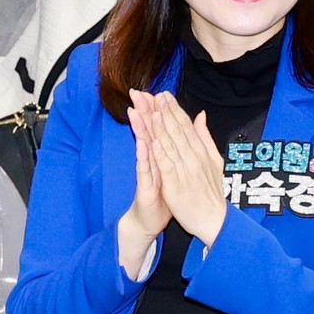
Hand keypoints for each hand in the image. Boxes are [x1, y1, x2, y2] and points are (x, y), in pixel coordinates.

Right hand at [117, 91, 173, 270]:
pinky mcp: (145, 186)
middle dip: (144, 112)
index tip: (158, 92)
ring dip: (140, 129)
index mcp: (162, 156)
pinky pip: (144, 170)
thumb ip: (173, 151)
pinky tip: (144, 144)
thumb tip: (176, 133)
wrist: (149, 221)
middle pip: (148, 133)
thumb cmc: (161, 196)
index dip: (158, 111)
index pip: (160, 129)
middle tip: (138, 93)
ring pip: (143, 147)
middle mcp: (152, 161)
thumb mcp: (171, 170)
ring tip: (137, 111)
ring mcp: (147, 172)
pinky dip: (145, 157)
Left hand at [143, 92, 229, 245]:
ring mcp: (185, 172)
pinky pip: (167, 168)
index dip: (174, 110)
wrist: (215, 220)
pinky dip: (161, 154)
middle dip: (165, 113)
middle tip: (154, 95)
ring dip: (161, 128)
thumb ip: (205, 138)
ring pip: (171, 146)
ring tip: (151, 112)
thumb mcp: (214, 161)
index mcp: (201, 152)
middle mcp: (194, 159)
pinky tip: (153, 142)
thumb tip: (201, 115)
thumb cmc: (212, 192)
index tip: (164, 95)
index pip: (186, 126)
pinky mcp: (176, 186)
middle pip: (177, 132)